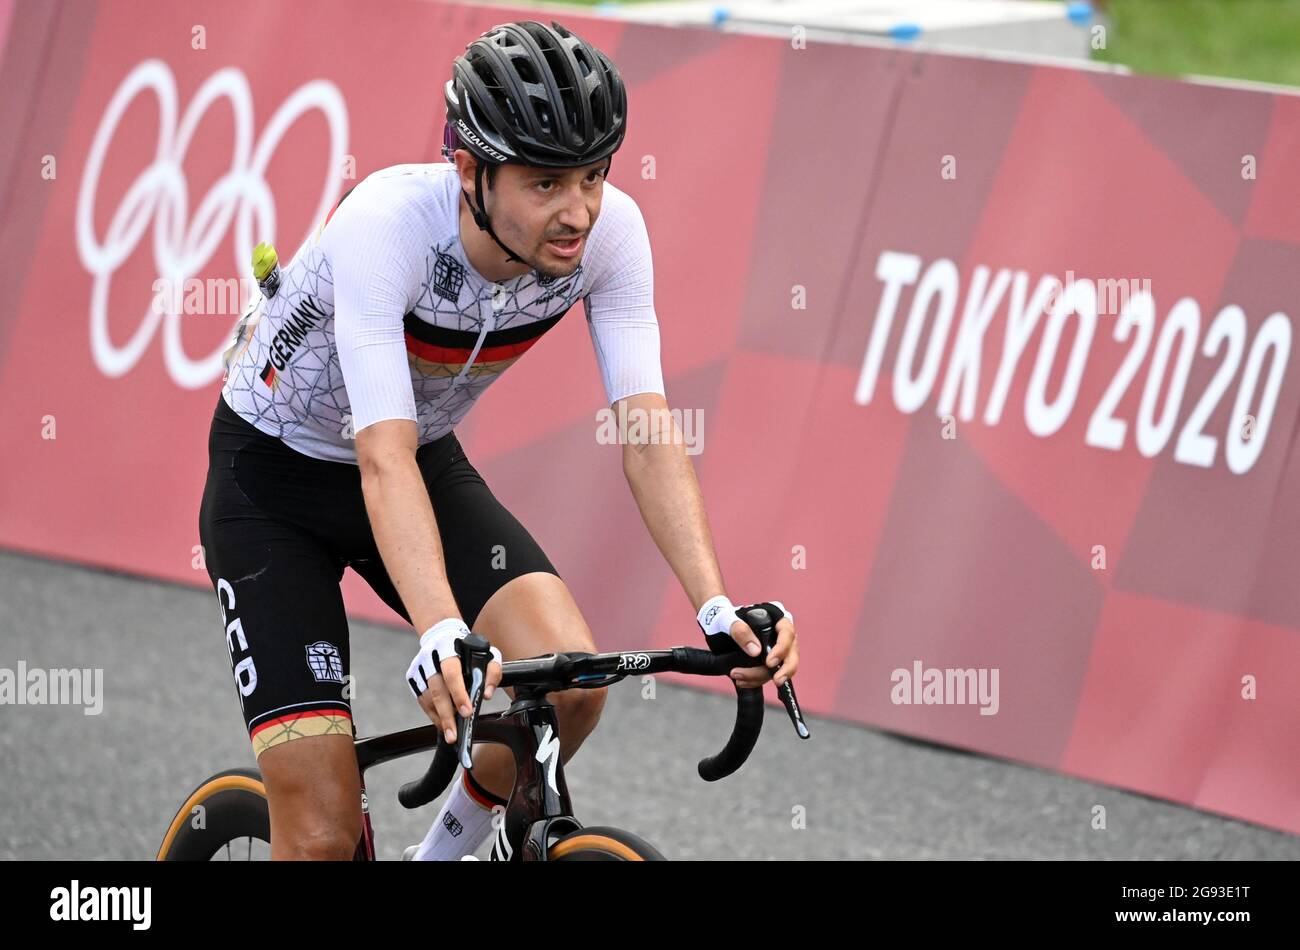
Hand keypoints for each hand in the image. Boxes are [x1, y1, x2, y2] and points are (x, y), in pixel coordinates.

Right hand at [406, 619, 502, 742]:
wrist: (442, 637)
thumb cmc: (468, 650)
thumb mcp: (487, 654)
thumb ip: (492, 672)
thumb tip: (486, 695)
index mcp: (448, 649)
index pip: (452, 673)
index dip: (458, 694)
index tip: (467, 712)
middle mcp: (430, 658)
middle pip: (437, 691)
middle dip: (446, 715)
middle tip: (454, 735)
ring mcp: (419, 668)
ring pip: (427, 698)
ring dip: (439, 718)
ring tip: (450, 732)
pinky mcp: (413, 677)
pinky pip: (421, 701)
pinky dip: (432, 713)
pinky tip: (442, 722)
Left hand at [728, 607, 798, 689]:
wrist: (717, 628)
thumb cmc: (725, 618)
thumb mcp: (728, 620)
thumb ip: (741, 631)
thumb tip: (756, 651)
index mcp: (776, 619)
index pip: (787, 634)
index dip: (782, 649)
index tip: (769, 663)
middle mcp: (780, 635)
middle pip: (792, 654)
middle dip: (785, 670)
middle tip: (777, 681)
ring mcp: (776, 651)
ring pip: (780, 668)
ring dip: (760, 677)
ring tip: (738, 677)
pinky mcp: (768, 663)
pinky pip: (768, 675)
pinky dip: (755, 681)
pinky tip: (742, 681)